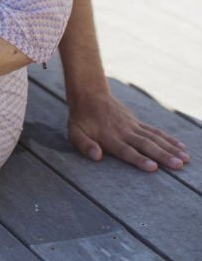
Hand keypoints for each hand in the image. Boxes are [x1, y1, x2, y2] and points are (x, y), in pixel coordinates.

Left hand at [68, 90, 189, 171]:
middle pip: (145, 145)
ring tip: (185, 159)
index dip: (139, 159)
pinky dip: (168, 139)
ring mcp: (132, 126)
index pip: (126, 150)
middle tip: (178, 165)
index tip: (153, 167)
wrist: (89, 93)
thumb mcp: (74, 132)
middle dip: (163, 155)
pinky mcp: (137, 122)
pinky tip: (181, 147)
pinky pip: (155, 131)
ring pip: (154, 137)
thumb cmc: (81, 119)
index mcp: (109, 137)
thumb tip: (96, 157)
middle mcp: (124, 131)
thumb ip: (84, 145)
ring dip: (170, 148)